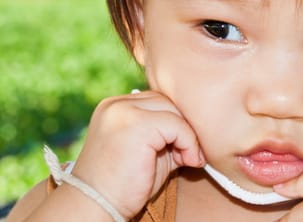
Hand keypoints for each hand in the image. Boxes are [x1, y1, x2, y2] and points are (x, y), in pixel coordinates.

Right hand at [71, 90, 204, 218]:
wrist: (97, 206)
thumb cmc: (124, 185)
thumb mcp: (148, 149)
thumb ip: (166, 132)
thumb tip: (199, 125)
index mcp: (115, 106)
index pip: (158, 100)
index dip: (176, 122)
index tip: (184, 148)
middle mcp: (117, 104)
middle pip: (167, 102)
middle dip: (184, 127)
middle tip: (190, 155)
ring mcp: (125, 112)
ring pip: (174, 111)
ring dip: (189, 136)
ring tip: (188, 159)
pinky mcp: (137, 125)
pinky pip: (177, 125)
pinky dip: (189, 144)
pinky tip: (188, 162)